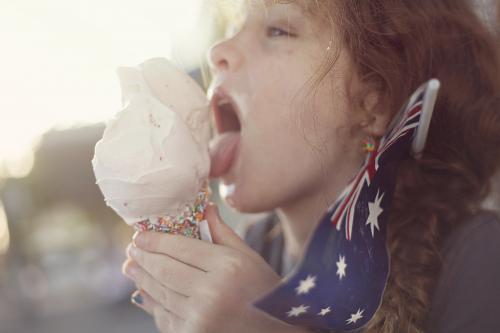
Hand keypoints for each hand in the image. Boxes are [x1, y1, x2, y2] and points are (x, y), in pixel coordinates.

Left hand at [122, 203, 308, 332]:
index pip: (180, 248)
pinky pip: (165, 317)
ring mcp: (200, 319)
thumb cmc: (264, 289)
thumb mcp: (248, 256)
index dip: (155, 241)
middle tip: (131, 249)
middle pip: (164, 271)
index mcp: (227, 266)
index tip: (140, 235)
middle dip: (142, 258)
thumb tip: (204, 207)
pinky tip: (144, 292)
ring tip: (131, 267)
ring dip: (141, 279)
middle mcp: (211, 293)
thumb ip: (222, 232)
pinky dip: (152, 304)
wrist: (278, 330)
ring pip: (160, 294)